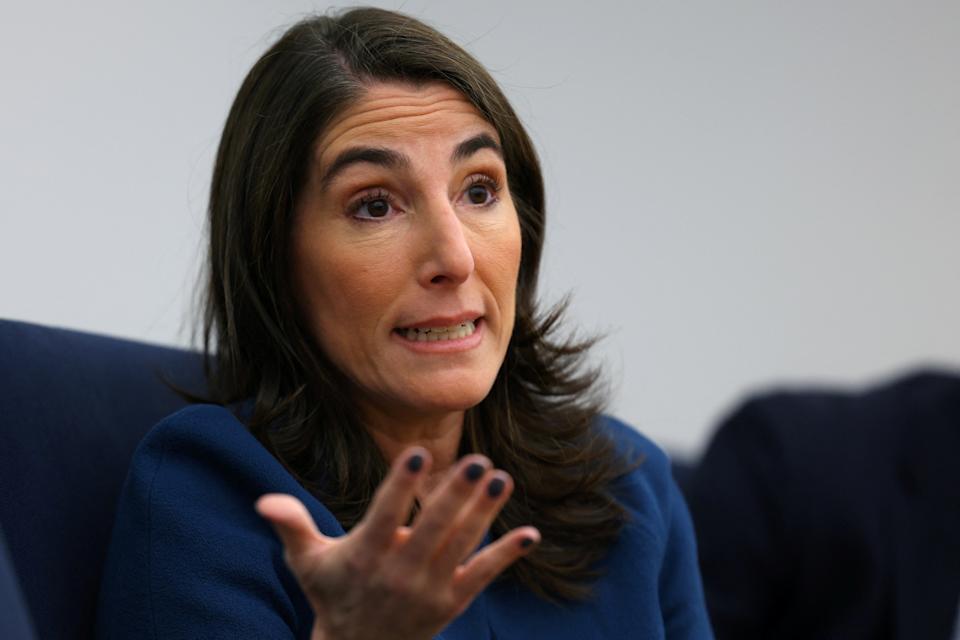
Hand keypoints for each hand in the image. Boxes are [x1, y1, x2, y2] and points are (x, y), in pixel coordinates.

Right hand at [255, 449, 539, 639]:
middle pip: (433, 529)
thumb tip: (263, 500)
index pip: (385, 515)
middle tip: (478, 460)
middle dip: (456, 495)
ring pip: (461, 546)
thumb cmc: (333, 594)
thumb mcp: (307, 563)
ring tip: (502, 477)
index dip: (401, 486)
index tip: (417, 452)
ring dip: (485, 512)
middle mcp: (399, 573)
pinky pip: (482, 576)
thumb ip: (292, 526)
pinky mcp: (452, 603)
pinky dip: (506, 556)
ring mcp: (429, 590)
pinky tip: (530, 535)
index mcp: (365, 556)